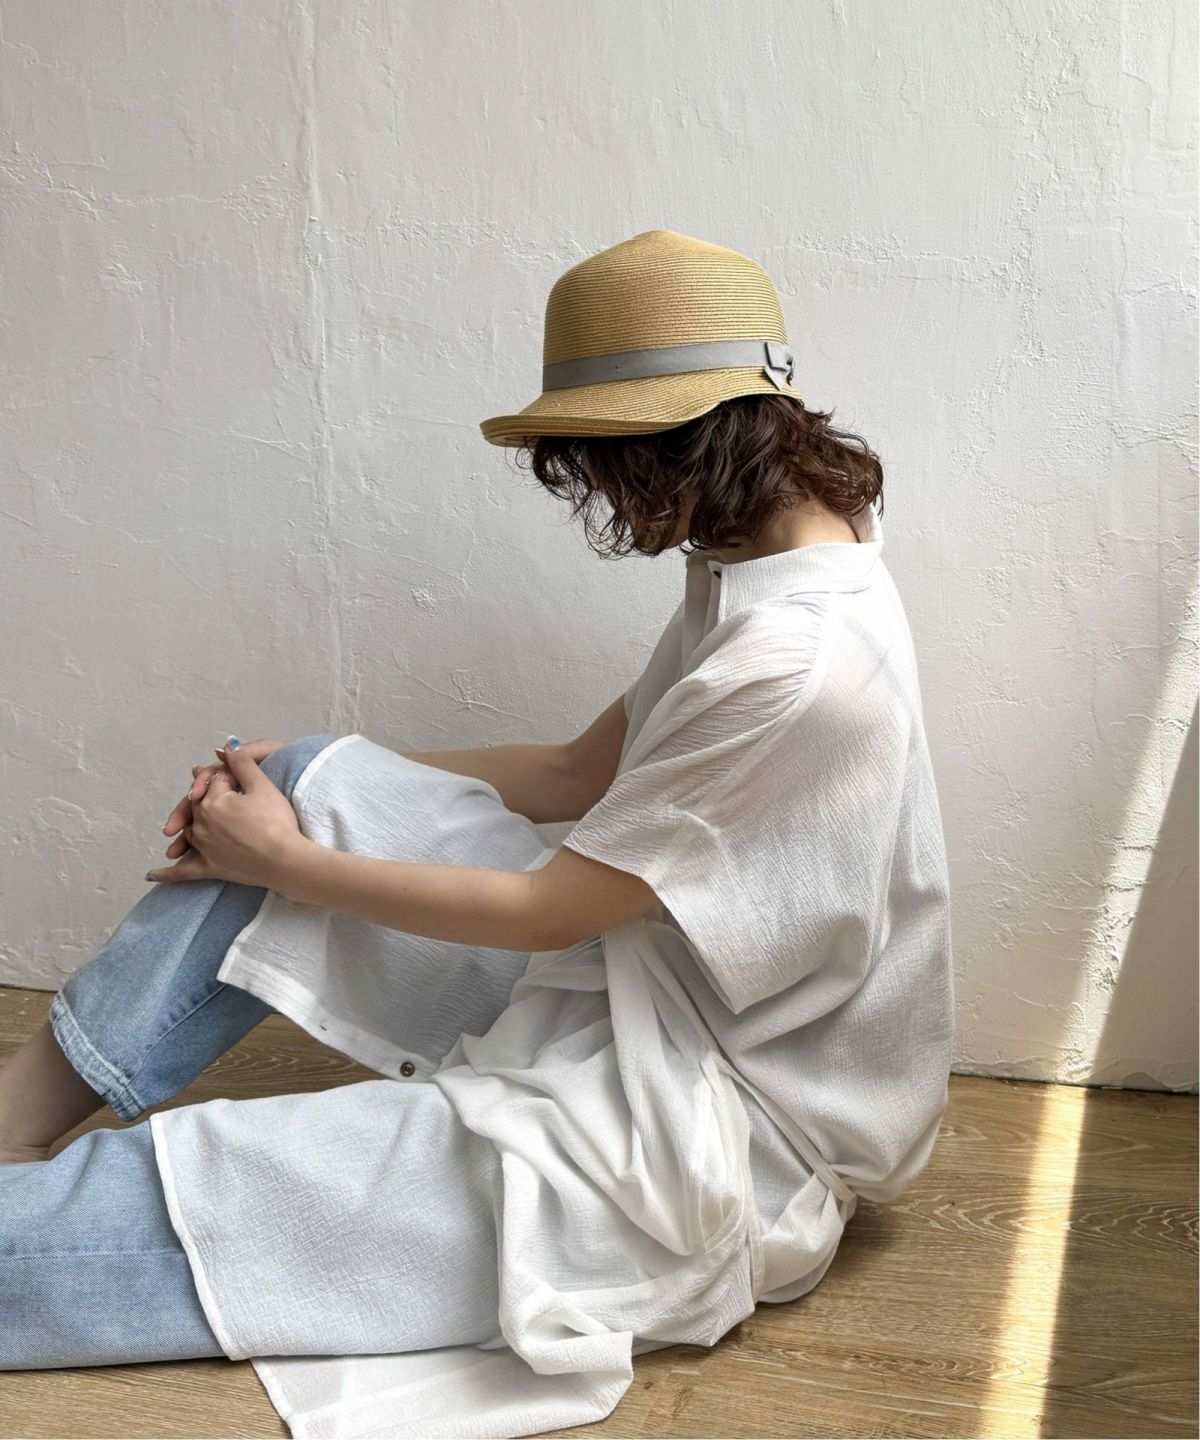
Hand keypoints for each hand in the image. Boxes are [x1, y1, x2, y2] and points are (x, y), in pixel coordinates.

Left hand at [147, 738, 306, 888]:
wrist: (285, 859)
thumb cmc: (277, 822)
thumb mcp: (263, 785)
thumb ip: (242, 763)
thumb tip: (228, 744)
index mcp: (212, 801)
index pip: (215, 783)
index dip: (226, 776)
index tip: (232, 772)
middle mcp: (202, 824)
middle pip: (198, 806)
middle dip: (201, 797)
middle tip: (201, 789)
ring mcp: (204, 847)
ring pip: (189, 832)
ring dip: (183, 828)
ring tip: (178, 826)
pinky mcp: (211, 868)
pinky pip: (183, 872)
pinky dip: (166, 874)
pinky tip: (151, 875)